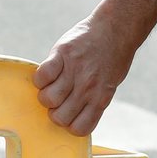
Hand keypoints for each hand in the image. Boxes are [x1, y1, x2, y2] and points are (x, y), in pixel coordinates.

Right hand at [33, 17, 133, 136]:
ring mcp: (74, 71)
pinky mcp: (62, 54)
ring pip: (48, 99)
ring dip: (45, 95)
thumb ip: (92, 99)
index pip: (79, 129)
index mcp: (101, 98)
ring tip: (52, 85)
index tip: (70, 112)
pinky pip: (42, 75)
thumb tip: (70, 115)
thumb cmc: (113, 59)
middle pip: (59, 117)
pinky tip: (49, 72)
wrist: (116, 28)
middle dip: (55, 111)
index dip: (70, 124)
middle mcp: (87, 87)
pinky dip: (40, 78)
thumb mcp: (109, 84)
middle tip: (59, 98)